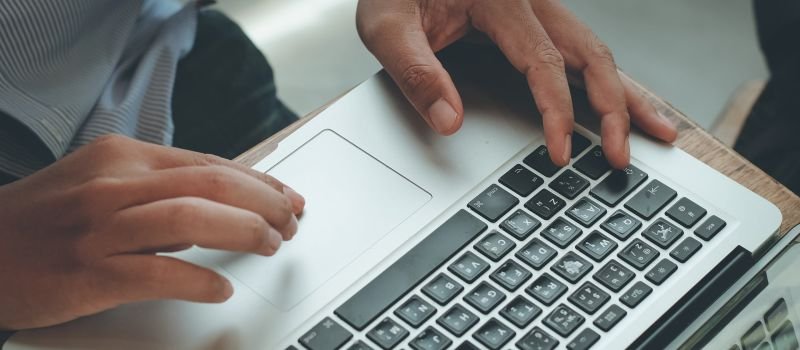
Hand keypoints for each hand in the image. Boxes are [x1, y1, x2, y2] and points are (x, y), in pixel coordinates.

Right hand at [0, 135, 303, 329]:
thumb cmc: (47, 220)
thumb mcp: (104, 183)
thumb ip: (161, 191)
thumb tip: (220, 209)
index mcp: (125, 157)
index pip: (211, 164)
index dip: (261, 183)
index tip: (289, 198)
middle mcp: (116, 184)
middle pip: (213, 183)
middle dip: (265, 203)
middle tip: (292, 223)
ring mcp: (101, 226)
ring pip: (192, 218)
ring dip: (244, 232)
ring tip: (270, 246)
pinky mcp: (89, 271)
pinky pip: (158, 272)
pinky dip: (199, 281)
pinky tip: (220, 289)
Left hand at [357, 0, 677, 167]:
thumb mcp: (387, 28)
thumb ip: (415, 72)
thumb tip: (449, 121)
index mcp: (500, 0)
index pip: (543, 61)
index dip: (557, 110)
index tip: (561, 152)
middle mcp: (529, 2)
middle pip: (590, 53)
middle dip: (613, 107)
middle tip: (621, 155)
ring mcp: (537, 12)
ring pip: (595, 51)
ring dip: (626, 94)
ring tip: (657, 131)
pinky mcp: (533, 25)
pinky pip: (579, 53)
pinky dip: (606, 83)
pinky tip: (620, 106)